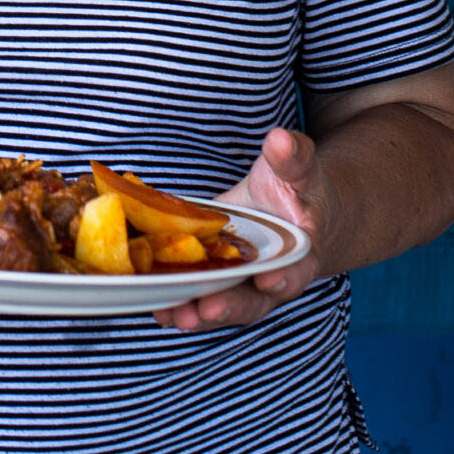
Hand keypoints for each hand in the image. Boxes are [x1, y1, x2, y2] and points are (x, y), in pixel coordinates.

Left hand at [153, 127, 328, 332]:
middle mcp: (270, 278)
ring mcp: (240, 283)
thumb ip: (292, 158)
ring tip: (171, 314)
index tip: (268, 279)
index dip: (283, 277)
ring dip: (196, 311)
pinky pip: (196, 293)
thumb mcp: (299, 170)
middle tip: (205, 308)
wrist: (291, 208)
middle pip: (252, 300)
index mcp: (299, 255)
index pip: (295, 270)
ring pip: (220, 303)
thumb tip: (281, 139)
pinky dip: (177, 300)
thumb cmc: (297, 190)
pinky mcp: (214, 276)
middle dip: (228, 305)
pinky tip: (155, 303)